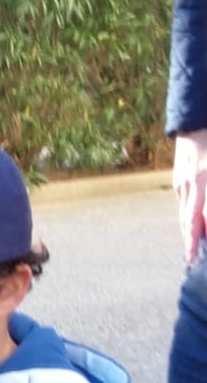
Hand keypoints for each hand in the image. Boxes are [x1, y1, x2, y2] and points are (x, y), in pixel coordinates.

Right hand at [173, 130, 206, 262]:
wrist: (195, 120)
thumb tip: (206, 219)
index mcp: (205, 179)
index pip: (200, 216)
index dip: (198, 235)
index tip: (197, 253)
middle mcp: (191, 184)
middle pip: (189, 220)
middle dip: (191, 242)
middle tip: (192, 261)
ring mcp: (182, 183)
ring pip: (183, 215)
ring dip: (188, 234)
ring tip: (191, 251)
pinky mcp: (178, 181)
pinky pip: (183, 205)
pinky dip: (186, 219)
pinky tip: (191, 228)